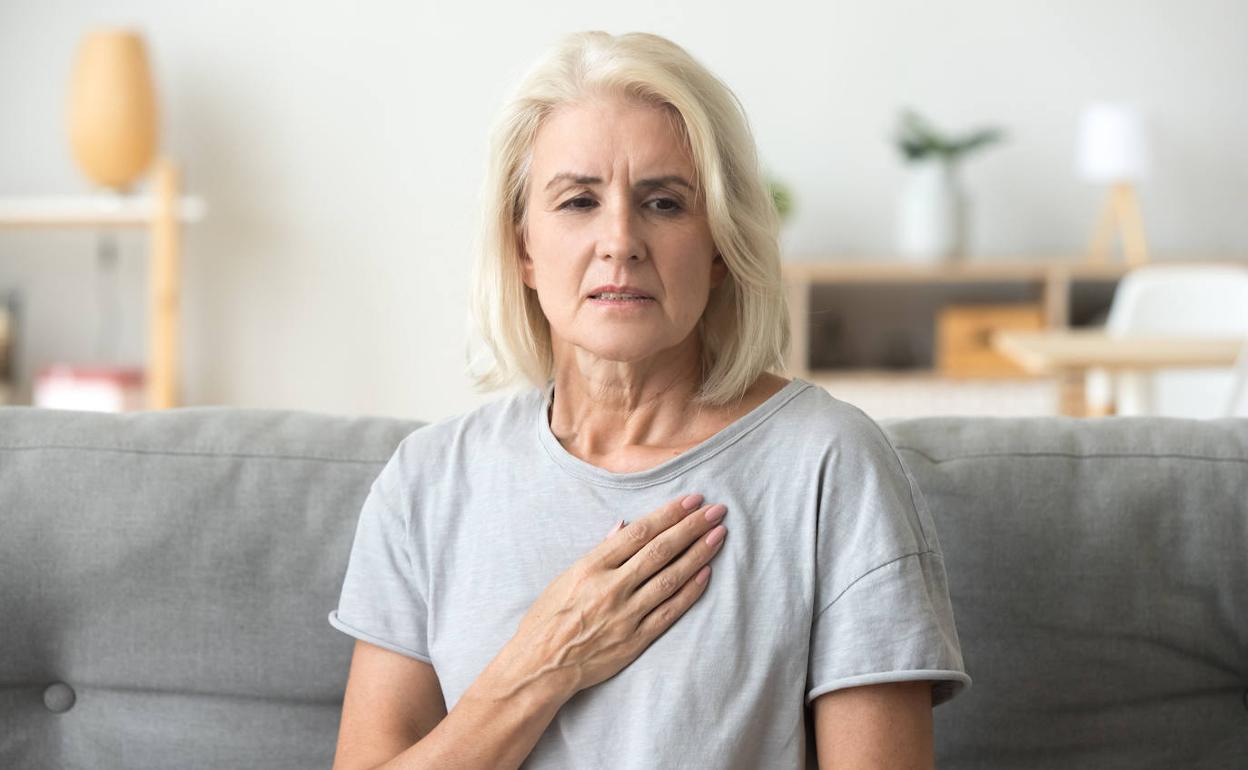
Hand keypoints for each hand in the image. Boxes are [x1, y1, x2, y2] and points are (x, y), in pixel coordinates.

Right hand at [502, 493, 728, 700]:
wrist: (541, 666)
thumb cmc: (547, 619)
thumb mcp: (565, 578)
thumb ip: (598, 552)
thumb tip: (623, 526)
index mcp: (592, 567)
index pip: (639, 533)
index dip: (668, 514)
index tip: (691, 500)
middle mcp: (611, 587)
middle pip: (660, 550)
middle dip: (691, 527)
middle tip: (715, 510)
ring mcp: (626, 615)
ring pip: (670, 578)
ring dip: (698, 554)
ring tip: (718, 535)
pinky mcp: (635, 640)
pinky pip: (669, 611)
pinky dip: (690, 591)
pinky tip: (706, 573)